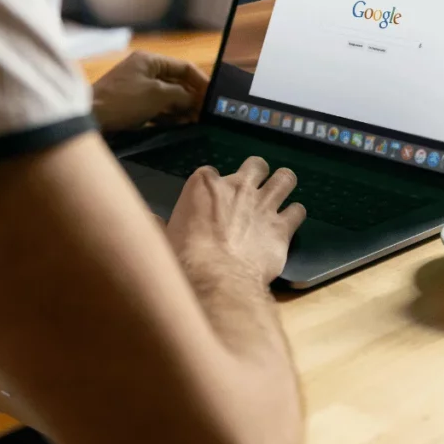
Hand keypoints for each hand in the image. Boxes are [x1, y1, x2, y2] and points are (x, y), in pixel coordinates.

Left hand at [92, 52, 208, 132]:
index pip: (184, 67)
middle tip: (205, 113)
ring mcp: (138, 88)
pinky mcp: (133, 105)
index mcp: (150, 60)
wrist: (91, 117)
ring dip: (182, 108)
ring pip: (168, 97)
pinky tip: (180, 125)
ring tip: (195, 121)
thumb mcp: (158, 95)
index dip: (201, 81)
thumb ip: (181, 95)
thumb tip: (195, 100)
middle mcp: (144, 71)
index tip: (212, 97)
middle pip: (177, 83)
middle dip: (192, 98)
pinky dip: (169, 116)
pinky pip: (157, 108)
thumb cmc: (123, 101)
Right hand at [165, 157, 306, 284]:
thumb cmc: (184, 258)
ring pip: (285, 178)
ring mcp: (264, 204)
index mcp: (204, 185)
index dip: (213, 186)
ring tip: (280, 194)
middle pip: (256, 165)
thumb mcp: (163, 237)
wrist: (217, 279)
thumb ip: (158, 224)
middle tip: (253, 189)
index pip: (210, 172)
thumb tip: (145, 218)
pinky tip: (289, 223)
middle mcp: (238, 187)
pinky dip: (294, 215)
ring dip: (283, 184)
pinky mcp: (283, 227)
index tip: (212, 200)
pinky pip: (298, 211)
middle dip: (257, 173)